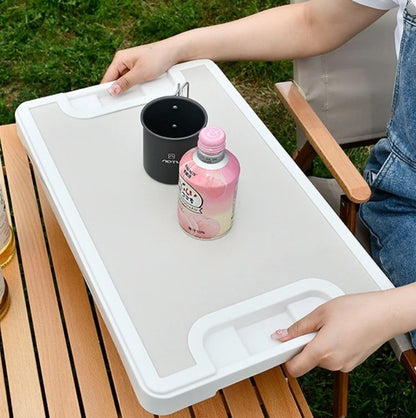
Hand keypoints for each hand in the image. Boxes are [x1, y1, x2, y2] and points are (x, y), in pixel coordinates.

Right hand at [101, 39, 179, 94]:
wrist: (173, 53)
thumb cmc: (158, 57)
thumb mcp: (140, 73)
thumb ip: (126, 83)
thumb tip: (113, 90)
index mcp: (120, 59)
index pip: (107, 78)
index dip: (106, 90)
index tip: (106, 100)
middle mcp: (124, 62)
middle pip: (115, 81)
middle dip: (120, 90)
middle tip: (126, 96)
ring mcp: (131, 66)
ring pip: (125, 82)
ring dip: (130, 88)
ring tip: (139, 87)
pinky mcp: (138, 70)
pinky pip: (133, 81)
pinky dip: (136, 86)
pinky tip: (143, 86)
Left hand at [271, 291, 399, 376]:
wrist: (385, 314)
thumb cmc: (357, 310)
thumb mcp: (320, 312)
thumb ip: (298, 327)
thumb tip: (282, 335)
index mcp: (322, 351)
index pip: (294, 368)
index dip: (286, 357)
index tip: (284, 345)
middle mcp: (333, 363)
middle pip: (307, 360)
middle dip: (306, 344)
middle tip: (315, 326)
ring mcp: (344, 365)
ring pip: (321, 359)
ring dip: (320, 345)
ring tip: (331, 326)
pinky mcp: (352, 363)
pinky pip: (333, 358)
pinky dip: (331, 347)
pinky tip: (340, 332)